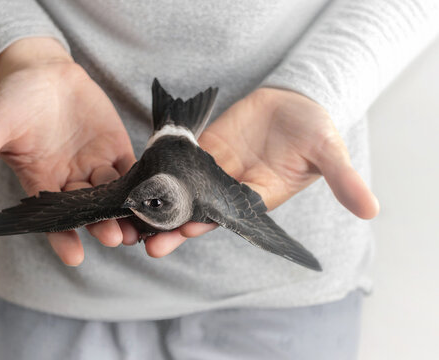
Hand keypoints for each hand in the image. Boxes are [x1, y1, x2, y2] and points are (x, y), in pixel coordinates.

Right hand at [0, 38, 137, 265]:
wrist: (45, 71)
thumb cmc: (15, 99)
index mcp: (42, 184)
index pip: (53, 220)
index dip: (62, 239)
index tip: (74, 258)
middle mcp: (71, 181)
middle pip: (89, 211)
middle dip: (101, 225)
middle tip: (114, 238)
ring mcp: (97, 167)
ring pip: (114, 196)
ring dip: (126, 210)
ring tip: (138, 225)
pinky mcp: (117, 150)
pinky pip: (132, 170)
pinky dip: (143, 181)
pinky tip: (154, 191)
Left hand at [144, 87, 379, 256]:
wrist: (293, 102)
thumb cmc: (313, 129)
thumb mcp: (328, 152)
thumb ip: (342, 179)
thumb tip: (371, 209)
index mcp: (259, 196)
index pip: (230, 215)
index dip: (209, 222)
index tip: (187, 231)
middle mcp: (231, 189)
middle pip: (199, 212)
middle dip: (175, 226)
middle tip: (148, 243)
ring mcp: (213, 170)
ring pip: (182, 192)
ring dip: (159, 204)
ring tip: (131, 217)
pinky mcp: (202, 149)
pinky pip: (178, 162)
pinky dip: (159, 171)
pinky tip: (137, 179)